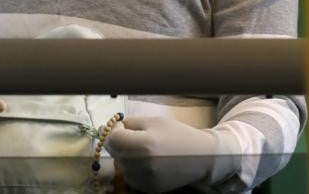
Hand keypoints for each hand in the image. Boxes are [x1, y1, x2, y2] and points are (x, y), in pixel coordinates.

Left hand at [105, 116, 227, 191]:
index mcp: (143, 144)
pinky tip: (149, 161)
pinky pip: (130, 176)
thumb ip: (129, 123)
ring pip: (121, 165)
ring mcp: (144, 180)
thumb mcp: (154, 121)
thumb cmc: (178, 135)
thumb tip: (106, 127)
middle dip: (120, 142)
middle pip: (115, 153)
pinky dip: (134, 168)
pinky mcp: (148, 189)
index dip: (114, 130)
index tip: (123, 126)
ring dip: (126, 156)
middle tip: (136, 136)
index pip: (111, 139)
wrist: (201, 157)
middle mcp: (141, 165)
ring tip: (145, 149)